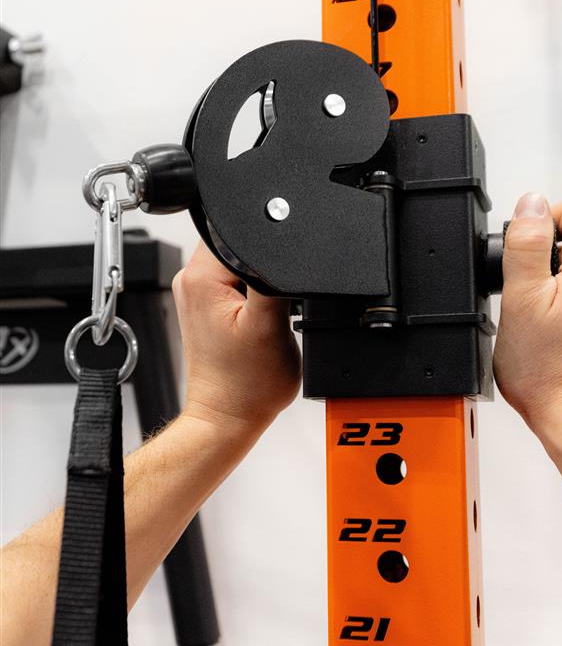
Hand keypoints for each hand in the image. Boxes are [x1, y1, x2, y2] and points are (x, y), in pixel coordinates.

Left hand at [172, 242, 300, 433]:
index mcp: (200, 277)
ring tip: (264, 315)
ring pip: (243, 261)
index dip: (269, 245)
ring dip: (262, 281)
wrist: (231, 417)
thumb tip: (285, 246)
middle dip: (267, 264)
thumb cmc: (246, 385)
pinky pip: (239, 280)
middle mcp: (191, 280)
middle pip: (241, 242)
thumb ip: (275, 275)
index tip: (276, 281)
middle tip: (271, 306)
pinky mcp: (210, 306)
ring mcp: (199, 293)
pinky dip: (256, 293)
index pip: (238, 228)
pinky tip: (260, 318)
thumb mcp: (271, 323)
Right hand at [493, 193, 561, 477]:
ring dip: (557, 284)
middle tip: (527, 298)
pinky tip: (556, 335)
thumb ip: (527, 242)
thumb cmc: (554, 372)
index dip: (541, 225)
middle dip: (547, 258)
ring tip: (541, 322)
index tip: (525, 260)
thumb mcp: (522, 299)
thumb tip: (531, 203)